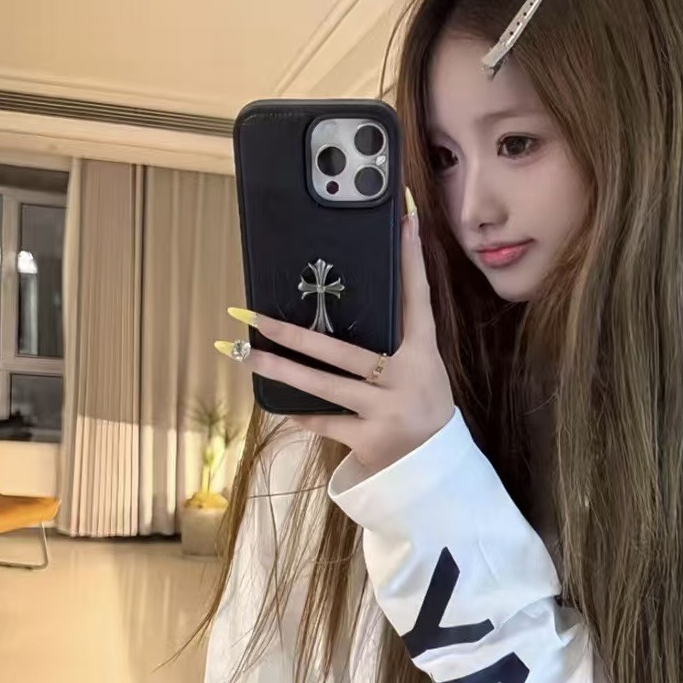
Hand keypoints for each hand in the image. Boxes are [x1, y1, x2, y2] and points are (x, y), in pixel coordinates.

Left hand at [218, 199, 454, 473]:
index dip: (411, 258)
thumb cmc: (424, 404)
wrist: (436, 464)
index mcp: (422, 352)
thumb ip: (400, 333)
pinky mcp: (369, 439)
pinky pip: (325, 422)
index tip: (405, 218)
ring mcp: (385, 410)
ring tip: (246, 356)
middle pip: (341, 350)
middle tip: (253, 315)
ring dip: (281, 371)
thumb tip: (371, 292)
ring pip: (323, 386)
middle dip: (293, 333)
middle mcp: (403, 377)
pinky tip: (280, 405)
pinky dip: (303, 415)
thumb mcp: (423, 366)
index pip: (417, 297)